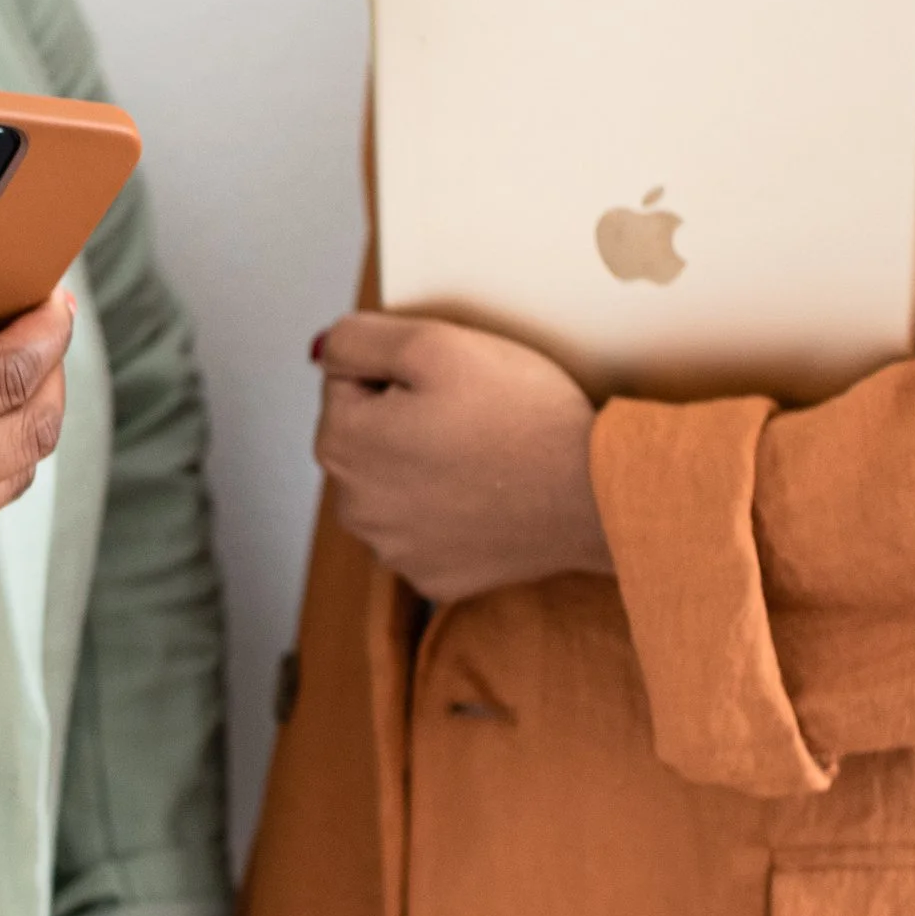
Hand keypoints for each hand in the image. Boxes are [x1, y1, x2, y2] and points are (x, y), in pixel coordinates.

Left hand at [313, 311, 610, 602]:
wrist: (593, 495)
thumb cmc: (521, 416)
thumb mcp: (434, 343)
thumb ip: (358, 338)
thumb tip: (321, 353)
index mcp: (342, 444)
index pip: (348, 379)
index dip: (400, 368)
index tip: (447, 383)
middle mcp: (354, 507)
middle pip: (369, 435)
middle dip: (406, 417)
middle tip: (472, 415)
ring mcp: (394, 550)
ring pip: (397, 483)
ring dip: (426, 465)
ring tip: (485, 455)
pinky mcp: (434, 577)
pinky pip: (430, 528)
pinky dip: (453, 511)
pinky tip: (492, 497)